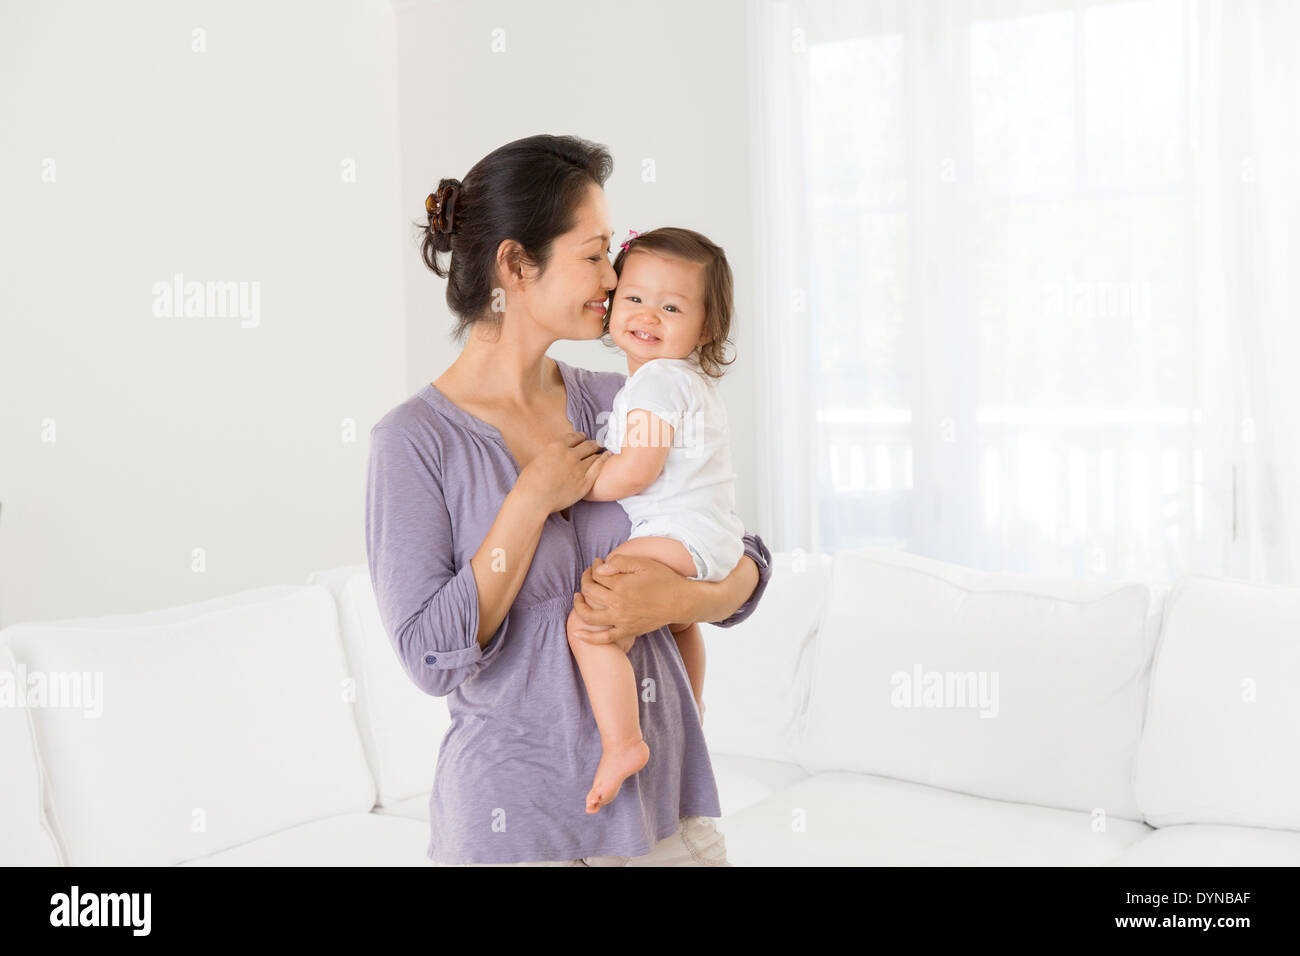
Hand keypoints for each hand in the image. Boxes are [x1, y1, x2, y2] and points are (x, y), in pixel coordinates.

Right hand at [513, 431, 610, 516]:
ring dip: (598, 452)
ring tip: (603, 451)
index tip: (583, 437)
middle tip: (597, 444)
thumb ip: (551, 456)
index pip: (573, 438)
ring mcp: (579, 468)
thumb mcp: (538, 460)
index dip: (580, 437)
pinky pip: (597, 468)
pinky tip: (606, 457)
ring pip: (594, 456)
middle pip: (587, 445)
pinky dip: (603, 460)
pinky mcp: (585, 482)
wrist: (534, 499)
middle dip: (593, 444)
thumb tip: (555, 456)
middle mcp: (569, 455)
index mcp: (556, 447)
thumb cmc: (530, 482)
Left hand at [569, 554, 686, 642]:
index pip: (596, 576)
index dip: (593, 568)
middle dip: (586, 581)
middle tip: (589, 575)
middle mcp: (618, 603)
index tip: (597, 564)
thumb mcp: (643, 563)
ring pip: (589, 615)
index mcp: (621, 585)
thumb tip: (599, 568)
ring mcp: (621, 620)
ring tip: (578, 598)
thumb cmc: (664, 580)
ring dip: (579, 606)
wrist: (681, 602)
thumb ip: (620, 562)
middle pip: (590, 592)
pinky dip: (588, 637)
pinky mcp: (627, 631)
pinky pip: (603, 638)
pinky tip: (577, 633)